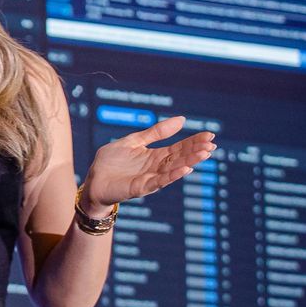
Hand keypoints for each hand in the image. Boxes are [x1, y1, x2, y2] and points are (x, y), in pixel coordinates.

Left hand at [82, 114, 215, 210]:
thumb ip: (156, 132)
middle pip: (180, 158)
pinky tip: (185, 169)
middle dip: (196, 151)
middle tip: (212, 144)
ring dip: (190, 162)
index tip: (210, 134)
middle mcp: (156, 167)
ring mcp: (150, 178)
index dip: (194, 141)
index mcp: (155, 155)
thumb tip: (181, 119)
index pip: (179, 147)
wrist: (93, 180)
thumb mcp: (134, 141)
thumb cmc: (112, 161)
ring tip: (204, 154)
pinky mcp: (140, 187)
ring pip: (174, 169)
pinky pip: (159, 181)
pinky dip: (172, 175)